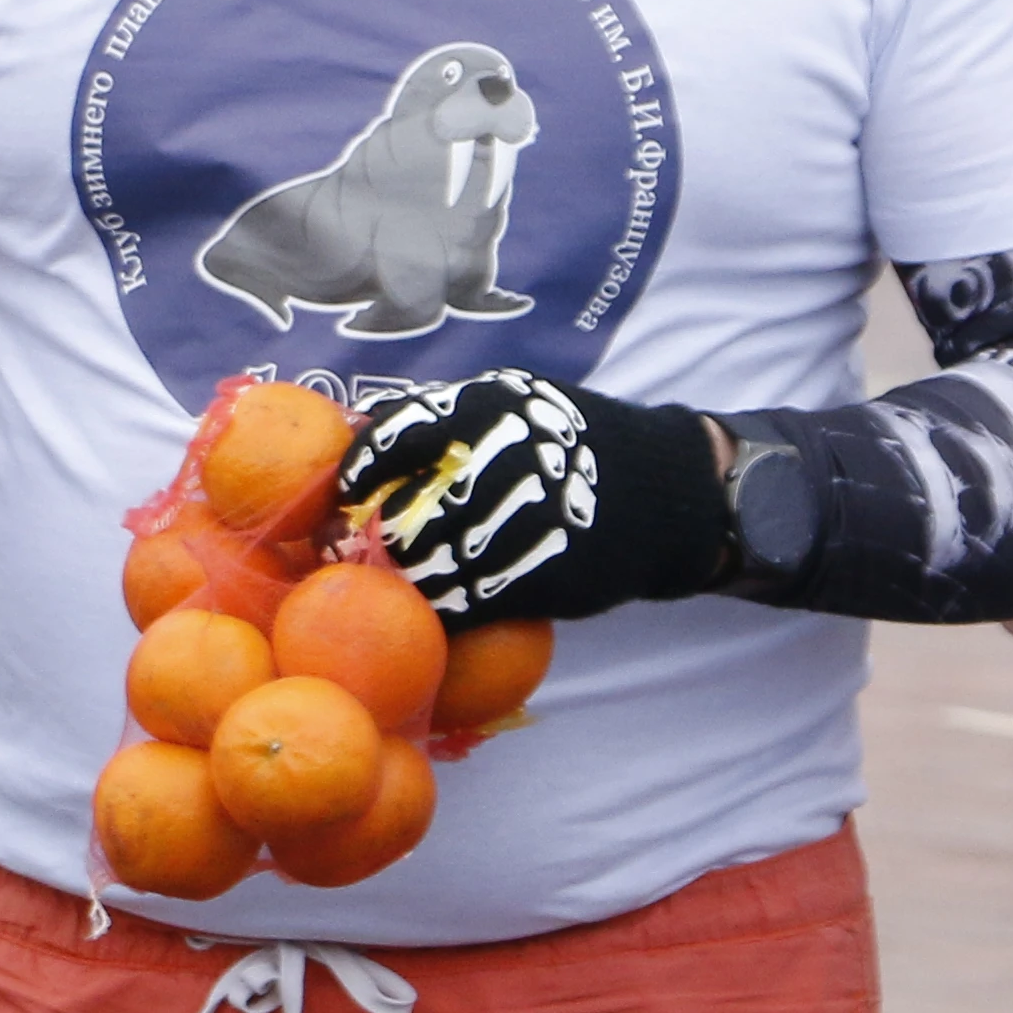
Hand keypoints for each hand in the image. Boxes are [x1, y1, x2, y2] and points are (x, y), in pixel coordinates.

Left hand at [337, 372, 732, 623]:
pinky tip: (438, 609)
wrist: (664, 491)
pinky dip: (445, 610)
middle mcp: (502, 456)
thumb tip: (369, 440)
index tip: (349, 492)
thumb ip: (451, 419)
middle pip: (406, 508)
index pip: (394, 433)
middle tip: (362, 551)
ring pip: (433, 562)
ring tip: (396, 585)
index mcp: (488, 405)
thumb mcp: (517, 402)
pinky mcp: (545, 570)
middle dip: (376, 537)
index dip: (362, 469)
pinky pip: (472, 600)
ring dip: (405, 580)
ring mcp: (524, 516)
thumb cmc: (576, 444)